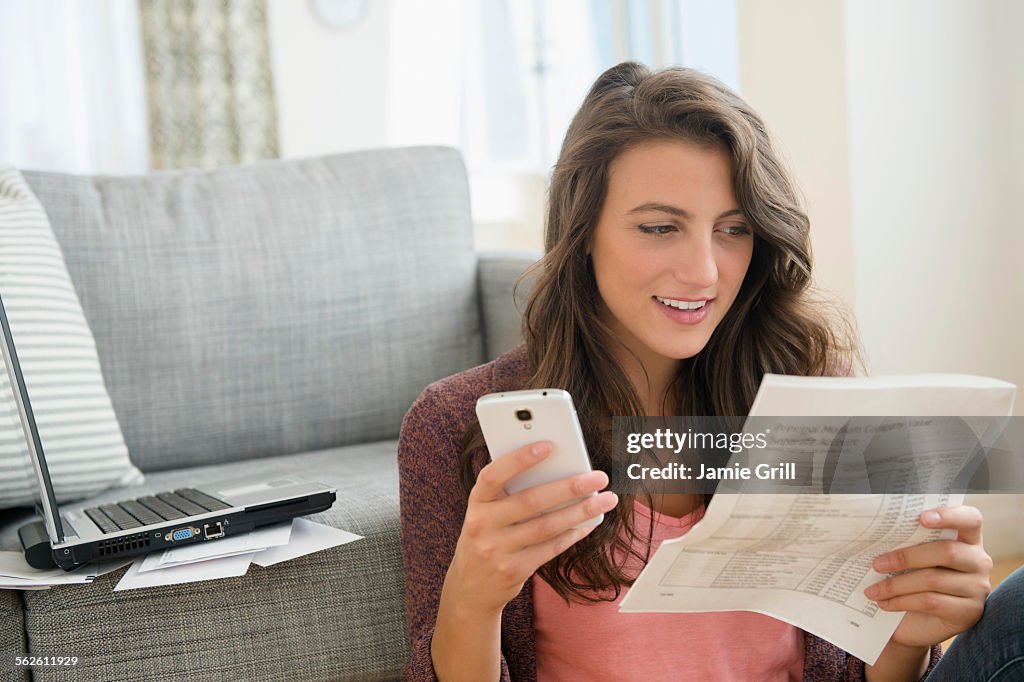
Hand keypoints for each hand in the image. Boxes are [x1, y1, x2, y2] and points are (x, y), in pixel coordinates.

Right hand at [443, 441, 617, 616]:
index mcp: (476, 502)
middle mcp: (482, 525)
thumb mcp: (486, 513)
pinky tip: (589, 523)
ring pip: (546, 526)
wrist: (470, 587)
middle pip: (531, 501)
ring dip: (580, 512)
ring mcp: (496, 550)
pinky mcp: (513, 571)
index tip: (548, 446)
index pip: (493, 475)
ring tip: (606, 500)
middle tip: (599, 477)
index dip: (519, 459)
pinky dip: (573, 534)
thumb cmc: (486, 537)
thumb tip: (556, 470)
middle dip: (569, 487)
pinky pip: (550, 548)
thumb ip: (509, 492)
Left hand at [864, 505, 992, 648]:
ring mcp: (977, 587)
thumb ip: (908, 542)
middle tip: (876, 564)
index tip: (921, 518)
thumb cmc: (915, 579)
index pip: (970, 519)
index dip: (950, 516)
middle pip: (946, 552)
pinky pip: (931, 602)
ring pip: (933, 579)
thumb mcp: (914, 558)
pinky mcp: (969, 612)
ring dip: (896, 585)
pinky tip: (884, 603)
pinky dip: (902, 601)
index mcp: (967, 539)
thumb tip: (875, 532)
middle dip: (905, 557)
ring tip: (872, 590)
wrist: (921, 622)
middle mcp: (978, 561)